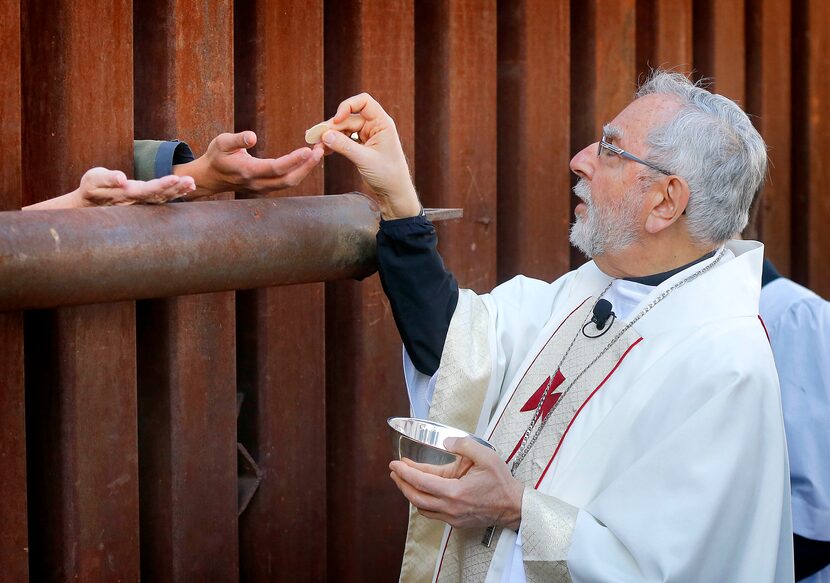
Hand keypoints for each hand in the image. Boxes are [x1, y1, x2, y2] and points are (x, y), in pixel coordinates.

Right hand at [23, 167, 195, 209]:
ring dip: (179, 191)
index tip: (175, 178)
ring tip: (192, 183)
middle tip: (191, 180)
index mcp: (127, 194)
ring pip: (163, 198)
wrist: (89, 201)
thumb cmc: (90, 187)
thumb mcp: (94, 179)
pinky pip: (163, 198)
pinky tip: (188, 187)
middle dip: (176, 188)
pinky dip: (175, 192)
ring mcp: (142, 202)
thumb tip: (121, 178)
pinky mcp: (144, 200)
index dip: (162, 185)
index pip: (148, 190)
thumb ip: (107, 179)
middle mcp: (137, 200)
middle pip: (160, 195)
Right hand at [174, 131, 323, 197]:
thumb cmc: (216, 156)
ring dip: (306, 169)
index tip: (308, 150)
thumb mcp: (221, 142)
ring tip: (318, 152)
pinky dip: (300, 172)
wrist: (210, 177)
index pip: (276, 168)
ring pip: (290, 183)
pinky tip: (308, 160)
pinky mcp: (266, 189)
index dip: (293, 160)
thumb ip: (237, 140)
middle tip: (320, 150)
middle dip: (307, 167)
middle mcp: (257, 184)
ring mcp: (263, 189)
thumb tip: (252, 136)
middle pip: (289, 180)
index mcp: (247, 171)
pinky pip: (287, 182)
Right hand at [321, 93, 420, 219]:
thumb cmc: (387, 175)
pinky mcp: (362, 146)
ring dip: (331, 136)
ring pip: (345, 129)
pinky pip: (346, 139)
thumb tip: (325, 135)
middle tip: (316, 138)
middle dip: (332, 127)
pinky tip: (326, 151)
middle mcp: (375, 126)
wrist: (394, 192)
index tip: (336, 120)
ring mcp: (368, 135)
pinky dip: (336, 143)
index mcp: (382, 123)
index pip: (364, 102)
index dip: (347, 106)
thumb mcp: (365, 159)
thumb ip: (345, 146)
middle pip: (349, 118)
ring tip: (318, 147)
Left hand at [389, 437, 523, 530]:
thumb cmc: (501, 483)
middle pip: (416, 497)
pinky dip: (422, 502)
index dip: (405, 472)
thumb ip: (465, 445)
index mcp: (455, 491)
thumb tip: (446, 442)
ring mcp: (452, 517)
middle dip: (401, 483)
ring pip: (422, 507)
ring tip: (404, 481)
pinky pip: (432, 513)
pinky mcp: (456, 522)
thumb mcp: (486, 456)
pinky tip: (421, 493)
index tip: (395, 464)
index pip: (421, 482)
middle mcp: (450, 507)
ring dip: (410, 494)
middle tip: (394, 472)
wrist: (514, 507)